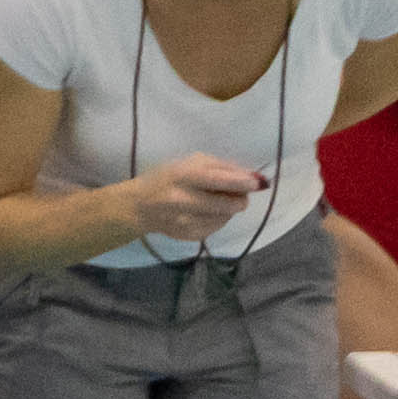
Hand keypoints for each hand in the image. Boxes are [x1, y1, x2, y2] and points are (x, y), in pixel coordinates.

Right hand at [123, 156, 262, 246]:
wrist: (139, 207)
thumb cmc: (168, 177)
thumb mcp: (190, 163)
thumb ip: (222, 167)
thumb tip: (254, 177)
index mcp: (181, 176)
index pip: (216, 180)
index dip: (240, 182)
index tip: (258, 183)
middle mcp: (181, 201)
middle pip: (225, 204)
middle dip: (239, 199)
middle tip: (239, 193)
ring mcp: (184, 222)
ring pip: (225, 217)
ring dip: (228, 208)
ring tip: (214, 200)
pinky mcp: (188, 236)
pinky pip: (217, 227)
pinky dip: (218, 218)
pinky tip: (205, 212)